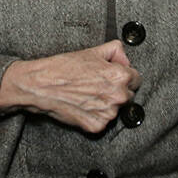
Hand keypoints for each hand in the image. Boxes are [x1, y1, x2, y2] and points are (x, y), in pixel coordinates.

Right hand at [0, 41, 139, 132]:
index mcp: (120, 76)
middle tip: (96, 85)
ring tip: (86, 94)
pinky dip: (95, 116)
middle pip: (128, 95)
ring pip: (115, 110)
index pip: (136, 79)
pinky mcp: (96, 126)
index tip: (113, 77)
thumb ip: (116, 52)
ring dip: (106, 104)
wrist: (41, 85)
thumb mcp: (92, 51)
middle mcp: (117, 96)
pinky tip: (82, 105)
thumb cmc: (64, 67)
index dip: (125, 76)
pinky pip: (102, 121)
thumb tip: (125, 60)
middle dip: (116, 91)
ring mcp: (107, 113)